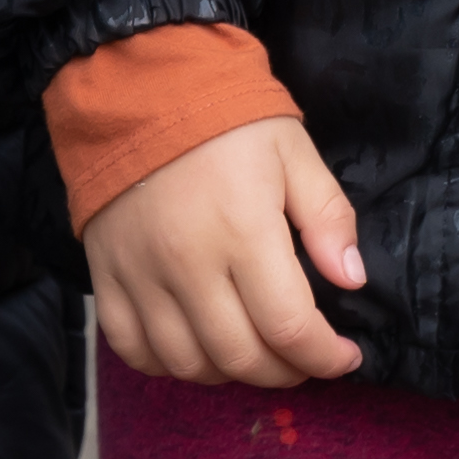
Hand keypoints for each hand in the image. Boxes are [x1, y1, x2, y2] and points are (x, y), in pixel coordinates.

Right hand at [82, 118, 367, 386]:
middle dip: (286, 371)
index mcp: (242, 231)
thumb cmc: (227, 120)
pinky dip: (169, 365)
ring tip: (258, 352)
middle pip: (240, 356)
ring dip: (232, 373)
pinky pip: (133, 350)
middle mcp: (187, 265)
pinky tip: (198, 349)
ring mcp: (140, 276)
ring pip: (187, 364)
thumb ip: (328, 217)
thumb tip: (352, 280)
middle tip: (306, 358)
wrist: (139, 86)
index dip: (324, 357)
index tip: (345, 356)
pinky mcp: (106, 278)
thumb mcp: (294, 152)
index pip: (288, 327)